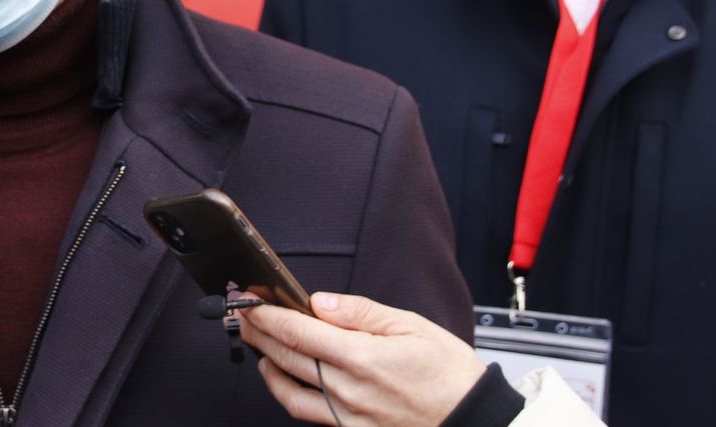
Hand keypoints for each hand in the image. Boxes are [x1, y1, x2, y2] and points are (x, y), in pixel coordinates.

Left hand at [238, 291, 485, 425]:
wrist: (474, 422)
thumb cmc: (449, 375)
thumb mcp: (411, 326)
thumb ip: (361, 313)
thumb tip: (321, 302)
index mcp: (360, 357)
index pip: (297, 330)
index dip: (266, 314)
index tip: (249, 300)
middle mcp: (347, 390)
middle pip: (286, 357)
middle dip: (258, 333)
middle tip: (241, 316)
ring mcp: (346, 416)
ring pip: (288, 390)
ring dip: (266, 364)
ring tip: (257, 344)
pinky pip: (307, 413)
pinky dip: (286, 394)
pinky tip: (281, 379)